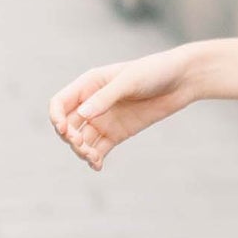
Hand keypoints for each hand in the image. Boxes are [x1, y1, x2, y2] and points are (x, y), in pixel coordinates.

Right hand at [48, 47, 195, 170]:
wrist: (182, 80)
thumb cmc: (154, 72)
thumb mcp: (129, 81)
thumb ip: (105, 98)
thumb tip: (81, 116)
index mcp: (89, 84)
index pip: (60, 104)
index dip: (56, 118)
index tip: (65, 130)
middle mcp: (92, 103)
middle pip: (68, 126)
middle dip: (69, 138)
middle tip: (81, 145)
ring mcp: (104, 120)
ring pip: (82, 141)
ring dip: (81, 151)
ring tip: (93, 158)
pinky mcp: (118, 133)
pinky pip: (99, 149)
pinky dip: (95, 159)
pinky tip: (97, 165)